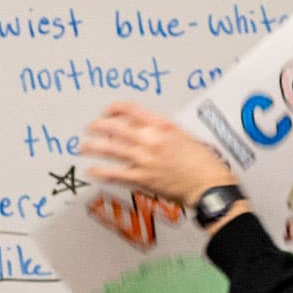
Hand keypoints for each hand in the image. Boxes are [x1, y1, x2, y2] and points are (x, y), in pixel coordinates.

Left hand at [81, 102, 239, 207]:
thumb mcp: (183, 136)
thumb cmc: (202, 161)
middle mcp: (151, 140)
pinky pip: (115, 174)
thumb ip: (161, 130)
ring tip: (82, 146)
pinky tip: (92, 169)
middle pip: (116, 128)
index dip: (115, 109)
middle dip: (98, 126)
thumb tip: (140, 126)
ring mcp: (145, 160)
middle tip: (89, 127)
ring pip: (111, 149)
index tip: (107, 111)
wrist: (209, 184)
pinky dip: (101, 171)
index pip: (132, 110)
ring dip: (93, 147)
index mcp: (163, 127)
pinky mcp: (142, 178)